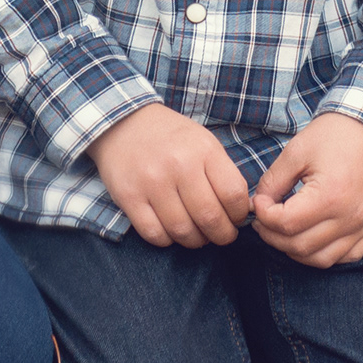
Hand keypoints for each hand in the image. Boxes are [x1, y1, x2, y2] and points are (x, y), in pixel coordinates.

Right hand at [90, 103, 253, 248]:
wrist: (123, 122)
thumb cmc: (170, 136)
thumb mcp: (203, 141)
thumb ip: (222, 173)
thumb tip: (240, 211)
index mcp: (203, 150)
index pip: (233, 195)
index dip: (238, 214)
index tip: (235, 218)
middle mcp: (179, 165)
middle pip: (210, 218)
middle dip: (221, 235)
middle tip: (221, 235)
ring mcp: (152, 182)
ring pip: (182, 231)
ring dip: (195, 241)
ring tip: (197, 235)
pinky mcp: (129, 196)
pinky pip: (154, 234)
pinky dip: (167, 240)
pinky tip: (171, 231)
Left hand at [251, 113, 362, 267]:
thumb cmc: (333, 136)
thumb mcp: (296, 152)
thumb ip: (273, 182)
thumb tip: (258, 205)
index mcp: (330, 196)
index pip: (286, 223)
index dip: (264, 215)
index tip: (258, 201)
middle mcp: (349, 217)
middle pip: (299, 246)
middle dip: (272, 235)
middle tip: (263, 218)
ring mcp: (362, 226)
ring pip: (320, 259)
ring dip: (294, 250)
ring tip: (282, 230)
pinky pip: (345, 257)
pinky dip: (323, 254)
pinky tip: (310, 237)